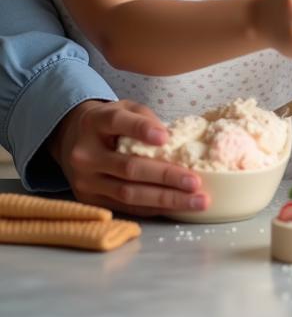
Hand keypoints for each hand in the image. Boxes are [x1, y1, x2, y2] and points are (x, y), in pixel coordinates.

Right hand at [48, 100, 208, 215]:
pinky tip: (177, 207)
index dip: (142, 130)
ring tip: (195, 200)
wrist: (72, 139)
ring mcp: (85, 181)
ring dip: (165, 199)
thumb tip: (171, 139)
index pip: (118, 123)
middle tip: (195, 182)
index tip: (166, 138)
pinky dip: (154, 208)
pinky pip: (126, 207)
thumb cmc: (109, 122)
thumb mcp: (125, 108)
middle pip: (129, 168)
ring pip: (128, 193)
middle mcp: (85, 154)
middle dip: (166, 177)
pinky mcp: (89, 200)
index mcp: (95, 122)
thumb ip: (145, 118)